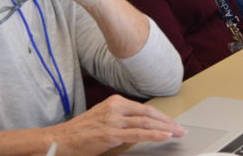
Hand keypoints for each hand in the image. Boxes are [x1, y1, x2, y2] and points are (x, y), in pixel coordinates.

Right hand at [45, 95, 185, 155]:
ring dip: (165, 129)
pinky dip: (154, 135)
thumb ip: (120, 119)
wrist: (61, 139)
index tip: (172, 122)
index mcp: (114, 102)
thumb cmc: (81, 132)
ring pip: (146, 123)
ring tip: (177, 133)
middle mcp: (116, 108)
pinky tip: (165, 136)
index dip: (161, 116)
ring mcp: (114, 120)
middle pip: (148, 114)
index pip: (144, 108)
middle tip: (181, 128)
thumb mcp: (103, 118)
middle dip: (167, 121)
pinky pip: (138, 134)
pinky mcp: (111, 134)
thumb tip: (140, 125)